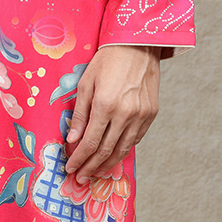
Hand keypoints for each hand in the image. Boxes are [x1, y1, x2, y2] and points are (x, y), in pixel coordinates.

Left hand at [63, 45, 167, 183]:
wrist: (138, 45)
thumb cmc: (107, 60)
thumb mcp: (86, 83)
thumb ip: (80, 114)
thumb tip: (73, 139)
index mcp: (106, 105)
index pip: (90, 142)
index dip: (79, 158)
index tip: (70, 167)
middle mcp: (126, 113)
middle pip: (106, 151)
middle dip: (91, 167)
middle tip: (80, 177)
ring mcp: (141, 115)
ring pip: (123, 149)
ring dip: (107, 164)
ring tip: (95, 172)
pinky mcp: (151, 114)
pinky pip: (136, 139)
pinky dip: (123, 149)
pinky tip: (113, 154)